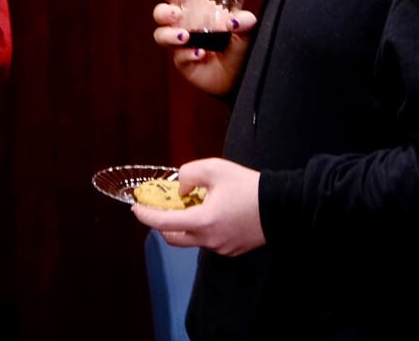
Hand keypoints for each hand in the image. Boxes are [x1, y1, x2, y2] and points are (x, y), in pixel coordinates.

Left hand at [131, 158, 264, 256]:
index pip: (163, 223)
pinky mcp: (232, 250)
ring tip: (193, 204)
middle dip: (161, 224)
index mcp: (203, 222)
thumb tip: (181, 190)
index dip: (145, 215)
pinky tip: (211, 212)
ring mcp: (221, 248)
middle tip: (160, 208)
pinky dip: (201, 228)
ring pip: (192, 238)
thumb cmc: (249, 187)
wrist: (282, 206)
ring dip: (184, 224)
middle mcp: (209, 240)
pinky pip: (208, 240)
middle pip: (173, 237)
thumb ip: (188, 175)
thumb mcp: (214, 169)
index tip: (136, 207)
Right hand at [153, 0, 255, 95]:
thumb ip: (245, 22)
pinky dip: (187, 54)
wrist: (240, 74)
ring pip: (161, 36)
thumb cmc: (239, 46)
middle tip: (176, 14)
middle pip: (161, 14)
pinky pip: (178, 57)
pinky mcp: (183, 62)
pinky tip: (200, 53)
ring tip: (185, 36)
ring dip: (169, 35)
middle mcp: (184, 24)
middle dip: (163, 12)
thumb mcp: (247, 30)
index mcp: (195, 9)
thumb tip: (236, 21)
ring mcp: (180, 44)